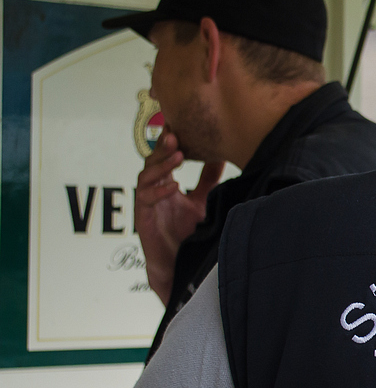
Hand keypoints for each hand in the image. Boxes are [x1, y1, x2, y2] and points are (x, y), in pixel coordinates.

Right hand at [135, 129, 223, 304]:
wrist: (179, 263)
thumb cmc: (187, 232)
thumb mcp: (202, 199)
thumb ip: (207, 179)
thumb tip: (220, 155)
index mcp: (166, 184)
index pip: (164, 157)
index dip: (168, 141)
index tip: (177, 124)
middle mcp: (154, 191)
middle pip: (152, 162)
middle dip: (162, 147)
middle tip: (174, 133)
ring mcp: (147, 204)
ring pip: (146, 176)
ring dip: (161, 165)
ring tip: (177, 155)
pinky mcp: (143, 219)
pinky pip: (145, 200)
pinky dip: (159, 191)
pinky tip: (173, 186)